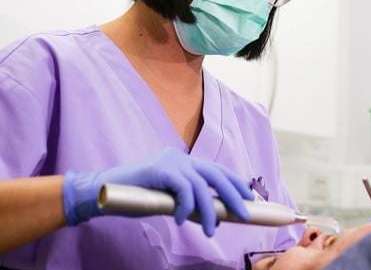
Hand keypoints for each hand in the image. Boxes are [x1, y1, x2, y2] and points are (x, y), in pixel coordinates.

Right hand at [62, 148, 253, 235]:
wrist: (101, 192)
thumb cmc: (136, 198)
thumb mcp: (168, 199)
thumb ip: (188, 200)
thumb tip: (212, 213)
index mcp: (183, 162)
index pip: (216, 170)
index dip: (235, 182)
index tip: (251, 197)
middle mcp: (180, 158)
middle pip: (215, 174)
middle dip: (233, 194)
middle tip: (245, 214)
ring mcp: (169, 161)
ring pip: (201, 185)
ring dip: (209, 210)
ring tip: (210, 230)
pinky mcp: (159, 169)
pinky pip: (182, 189)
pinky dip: (185, 206)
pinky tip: (182, 220)